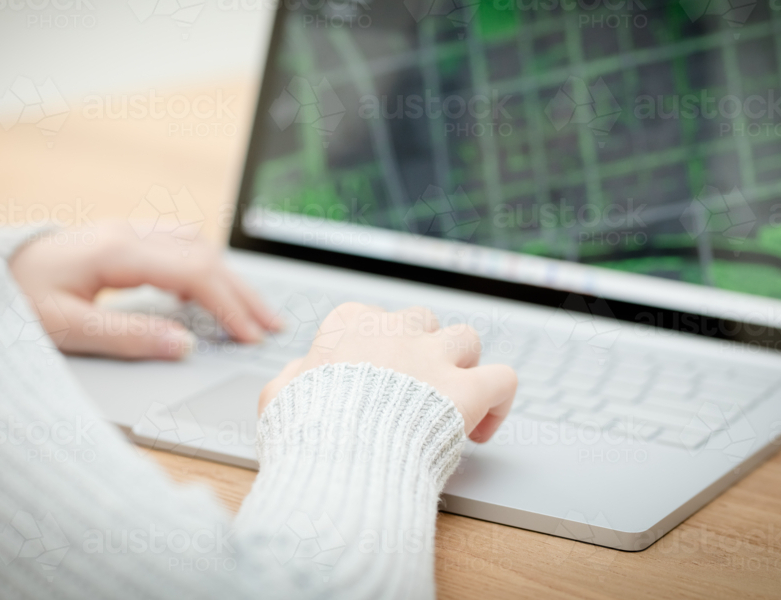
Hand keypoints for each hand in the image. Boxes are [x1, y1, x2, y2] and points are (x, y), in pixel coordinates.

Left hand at [8, 220, 279, 359]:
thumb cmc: (15, 297)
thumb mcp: (66, 327)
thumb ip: (128, 336)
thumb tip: (185, 344)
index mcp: (118, 252)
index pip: (194, 273)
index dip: (229, 305)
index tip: (251, 335)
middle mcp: (129, 234)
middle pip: (206, 257)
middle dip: (243, 293)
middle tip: (271, 327)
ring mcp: (128, 232)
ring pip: (197, 247)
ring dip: (229, 279)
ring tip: (252, 312)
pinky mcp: (124, 240)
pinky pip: (178, 246)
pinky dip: (204, 269)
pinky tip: (209, 292)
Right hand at [258, 303, 517, 441]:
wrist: (338, 462)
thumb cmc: (304, 433)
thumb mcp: (277, 398)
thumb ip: (291, 378)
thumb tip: (298, 372)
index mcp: (348, 325)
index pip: (367, 318)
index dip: (373, 351)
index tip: (369, 385)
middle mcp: (395, 330)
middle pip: (420, 321)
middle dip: (421, 349)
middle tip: (413, 391)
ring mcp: (434, 357)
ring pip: (466, 337)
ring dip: (463, 365)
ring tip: (454, 399)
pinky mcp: (466, 389)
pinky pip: (503, 378)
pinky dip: (499, 401)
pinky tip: (482, 429)